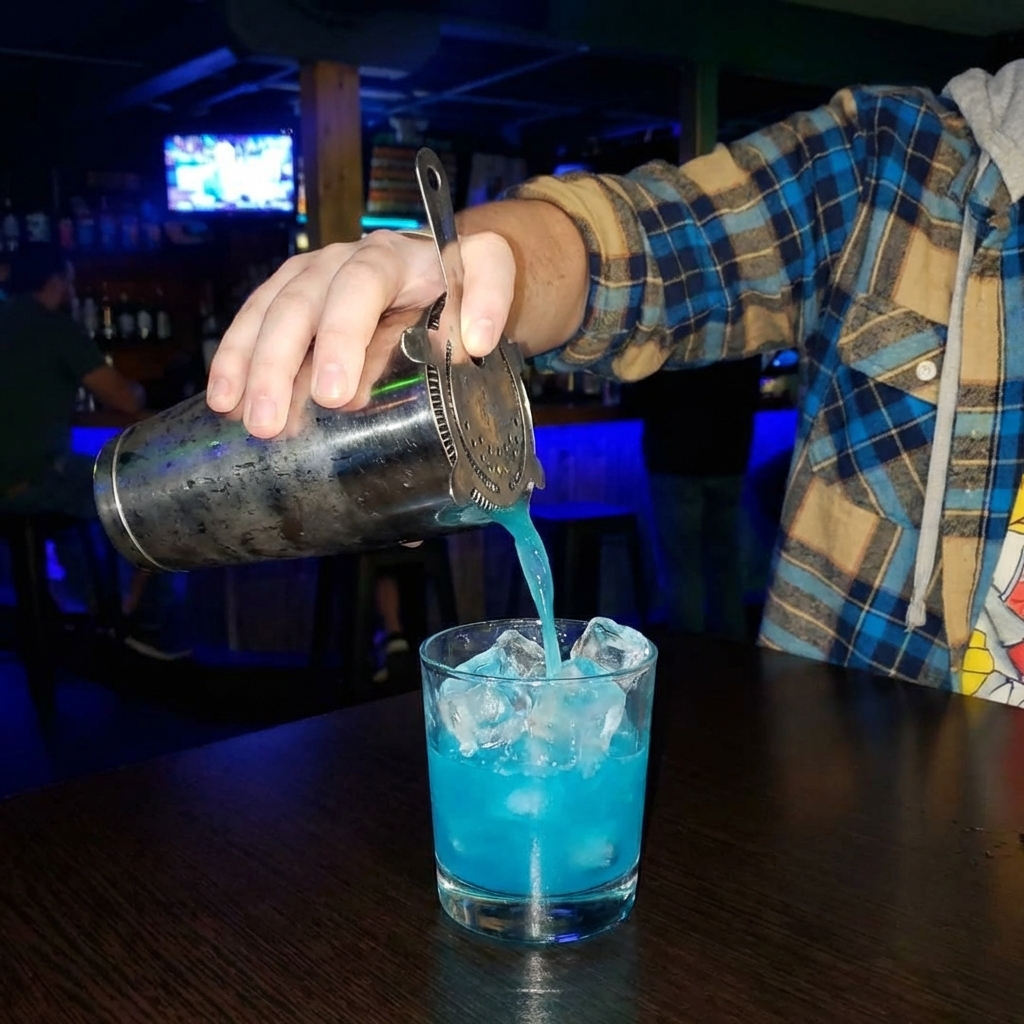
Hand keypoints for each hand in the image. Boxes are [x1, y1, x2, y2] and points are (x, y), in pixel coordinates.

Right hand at [206, 230, 516, 437]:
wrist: (447, 268)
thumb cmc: (464, 286)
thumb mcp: (491, 281)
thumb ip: (490, 300)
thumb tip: (474, 343)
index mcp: (396, 257)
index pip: (364, 285)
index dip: (344, 334)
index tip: (337, 392)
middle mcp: (346, 260)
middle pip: (307, 301)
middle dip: (287, 362)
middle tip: (279, 419)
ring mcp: (314, 276)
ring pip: (273, 311)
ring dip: (254, 366)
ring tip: (250, 420)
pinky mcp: (292, 296)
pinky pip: (256, 322)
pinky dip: (237, 360)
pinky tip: (224, 401)